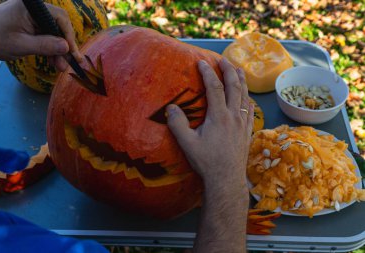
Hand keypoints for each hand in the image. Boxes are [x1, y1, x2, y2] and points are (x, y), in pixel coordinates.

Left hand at [0, 0, 80, 70]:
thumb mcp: (21, 45)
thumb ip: (45, 45)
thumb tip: (67, 47)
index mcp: (31, 8)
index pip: (59, 18)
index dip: (68, 36)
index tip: (72, 53)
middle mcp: (34, 10)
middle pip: (58, 26)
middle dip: (64, 46)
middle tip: (68, 64)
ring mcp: (31, 18)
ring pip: (53, 33)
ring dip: (58, 51)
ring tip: (60, 67)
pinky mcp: (29, 26)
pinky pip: (45, 36)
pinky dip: (50, 49)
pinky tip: (53, 61)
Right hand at [166, 58, 253, 185]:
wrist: (226, 179)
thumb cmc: (206, 161)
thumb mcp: (187, 143)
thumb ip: (178, 124)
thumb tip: (171, 107)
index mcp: (219, 116)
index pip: (214, 88)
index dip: (208, 73)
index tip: (201, 62)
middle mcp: (233, 116)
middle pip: (234, 87)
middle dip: (229, 70)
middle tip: (223, 60)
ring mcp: (243, 124)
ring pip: (245, 97)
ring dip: (242, 81)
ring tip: (239, 70)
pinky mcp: (248, 132)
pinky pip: (250, 111)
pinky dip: (248, 99)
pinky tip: (247, 98)